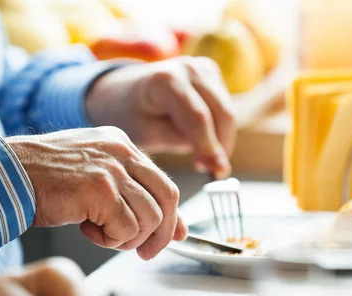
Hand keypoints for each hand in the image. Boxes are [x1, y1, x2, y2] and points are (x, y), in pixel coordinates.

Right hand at [6, 128, 187, 260]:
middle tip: (144, 252)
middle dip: (160, 233)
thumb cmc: (42, 180)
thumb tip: (173, 229)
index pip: (163, 183)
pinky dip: (111, 240)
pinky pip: (126, 228)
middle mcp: (120, 152)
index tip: (169, 236)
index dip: (170, 215)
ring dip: (129, 237)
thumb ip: (131, 194)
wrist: (5, 176)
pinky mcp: (100, 190)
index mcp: (120, 144)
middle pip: (167, 198)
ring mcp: (111, 169)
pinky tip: (88, 231)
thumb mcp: (94, 179)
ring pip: (149, 217)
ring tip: (102, 234)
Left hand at [86, 56, 237, 178]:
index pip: (198, 118)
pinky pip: (224, 107)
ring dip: (221, 139)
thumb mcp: (147, 134)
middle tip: (213, 172)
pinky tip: (202, 143)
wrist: (124, 92)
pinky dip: (219, 129)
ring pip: (227, 111)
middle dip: (220, 146)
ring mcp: (203, 67)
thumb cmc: (132, 116)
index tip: (218, 171)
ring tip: (202, 160)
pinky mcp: (211, 73)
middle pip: (221, 113)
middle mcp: (189, 68)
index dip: (210, 146)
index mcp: (165, 81)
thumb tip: (215, 158)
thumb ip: (179, 142)